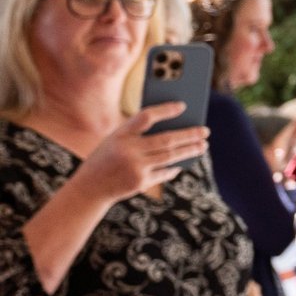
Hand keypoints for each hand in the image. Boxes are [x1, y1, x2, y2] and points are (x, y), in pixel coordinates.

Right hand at [72, 103, 206, 204]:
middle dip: (190, 135)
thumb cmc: (106, 159)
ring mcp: (135, 167)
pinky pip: (165, 172)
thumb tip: (175, 127)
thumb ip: (138, 134)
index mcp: (120, 135)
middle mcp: (128, 150)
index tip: (182, 106)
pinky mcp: (140, 182)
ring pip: (171, 156)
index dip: (165, 110)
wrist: (88, 189)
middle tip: (205, 131)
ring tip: (203, 145)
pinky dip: (174, 167)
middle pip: (167, 139)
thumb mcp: (115, 141)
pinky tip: (182, 163)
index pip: (145, 117)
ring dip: (190, 150)